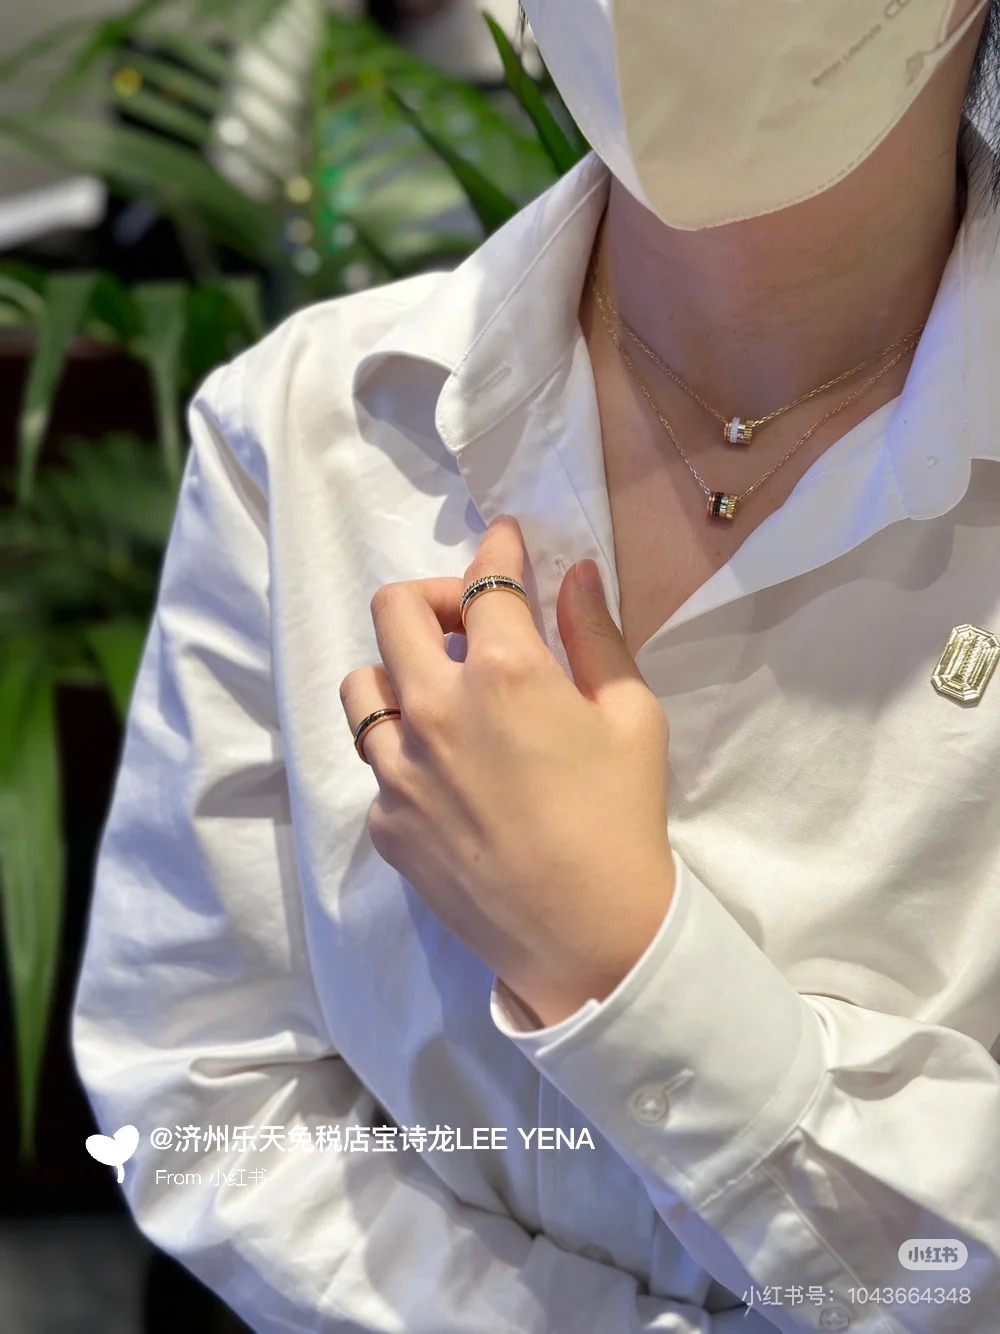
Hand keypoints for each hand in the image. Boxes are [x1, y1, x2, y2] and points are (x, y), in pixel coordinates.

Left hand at [338, 514, 675, 1027]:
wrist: (587, 937)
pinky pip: (377, 761)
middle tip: (470, 622)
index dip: (497, 547)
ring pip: (362, 683)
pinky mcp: (384, 819)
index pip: (484, 579)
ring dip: (398, 671)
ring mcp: (398, 768)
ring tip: (442, 697)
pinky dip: (408, 751)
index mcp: (505, 672)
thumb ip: (596, 634)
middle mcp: (435, 708)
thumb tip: (575, 573)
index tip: (504, 540)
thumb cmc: (623, 820)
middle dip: (433, 598)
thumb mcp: (632, 717)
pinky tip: (452, 778)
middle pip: (393, 608)